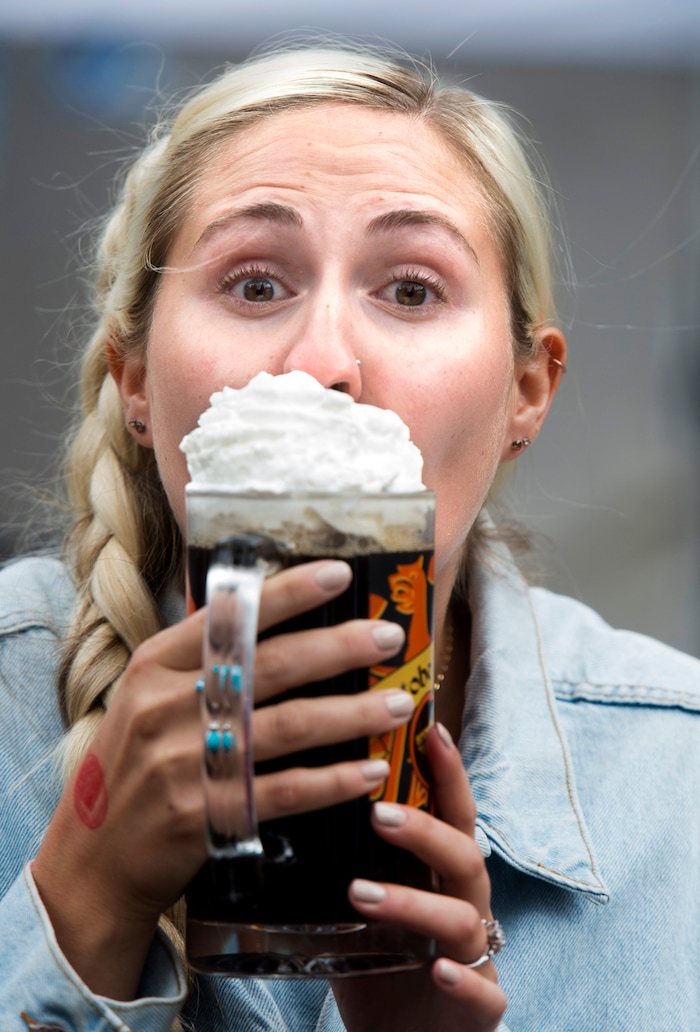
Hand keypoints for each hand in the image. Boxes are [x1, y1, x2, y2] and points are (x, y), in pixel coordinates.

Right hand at [32, 559, 410, 998]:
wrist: (93, 862)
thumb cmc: (131, 768)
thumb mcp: (144, 699)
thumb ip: (198, 662)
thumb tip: (268, 617)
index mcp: (154, 665)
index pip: (230, 616)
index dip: (288, 592)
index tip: (339, 574)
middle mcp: (168, 706)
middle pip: (271, 666)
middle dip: (339, 647)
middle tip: (390, 636)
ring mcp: (185, 762)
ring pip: (288, 727)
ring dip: (352, 713)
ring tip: (399, 700)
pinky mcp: (206, 815)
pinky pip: (285, 791)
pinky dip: (333, 781)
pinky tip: (371, 771)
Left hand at [332, 723, 506, 1031]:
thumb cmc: (382, 965)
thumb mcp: (361, 908)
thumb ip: (347, 861)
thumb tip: (292, 802)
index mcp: (440, 877)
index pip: (451, 815)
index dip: (448, 773)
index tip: (432, 730)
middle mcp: (465, 907)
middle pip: (463, 856)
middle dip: (427, 830)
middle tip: (379, 814)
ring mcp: (477, 958)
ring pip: (463, 919)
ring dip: (414, 904)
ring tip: (361, 894)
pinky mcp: (479, 1010)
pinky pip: (484, 993)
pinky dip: (463, 980)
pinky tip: (436, 970)